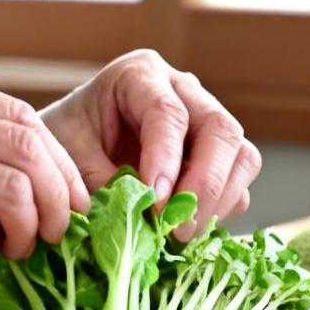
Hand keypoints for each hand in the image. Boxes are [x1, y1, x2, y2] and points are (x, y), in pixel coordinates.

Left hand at [40, 49, 260, 238]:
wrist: (70, 138)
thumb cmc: (69, 135)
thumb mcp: (69, 151)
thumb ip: (100, 178)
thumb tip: (136, 215)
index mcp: (139, 75)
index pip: (168, 113)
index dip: (166, 159)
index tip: (155, 203)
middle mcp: (183, 90)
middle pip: (220, 129)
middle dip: (204, 183)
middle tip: (177, 227)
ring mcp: (205, 120)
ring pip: (241, 154)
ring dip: (219, 199)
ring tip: (181, 234)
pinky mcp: (217, 153)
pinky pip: (237, 180)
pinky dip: (220, 209)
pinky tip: (186, 228)